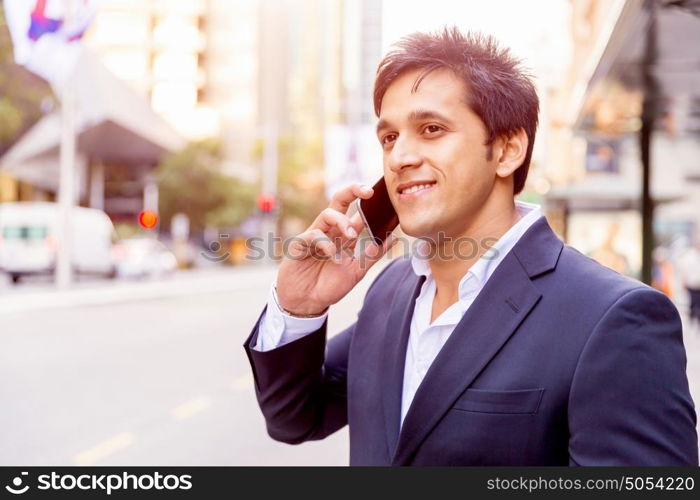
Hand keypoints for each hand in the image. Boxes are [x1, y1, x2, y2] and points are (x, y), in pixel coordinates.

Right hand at [275, 183, 397, 315]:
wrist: (306, 303)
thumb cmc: (328, 286)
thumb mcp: (357, 271)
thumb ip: (372, 254)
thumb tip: (394, 238)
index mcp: (343, 235)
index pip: (356, 211)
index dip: (367, 202)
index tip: (381, 195)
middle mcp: (329, 231)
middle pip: (339, 201)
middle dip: (352, 191)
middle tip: (368, 192)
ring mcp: (314, 236)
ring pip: (327, 214)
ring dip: (342, 222)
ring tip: (352, 235)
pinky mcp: (299, 244)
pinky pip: (313, 235)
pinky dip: (326, 244)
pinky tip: (334, 257)